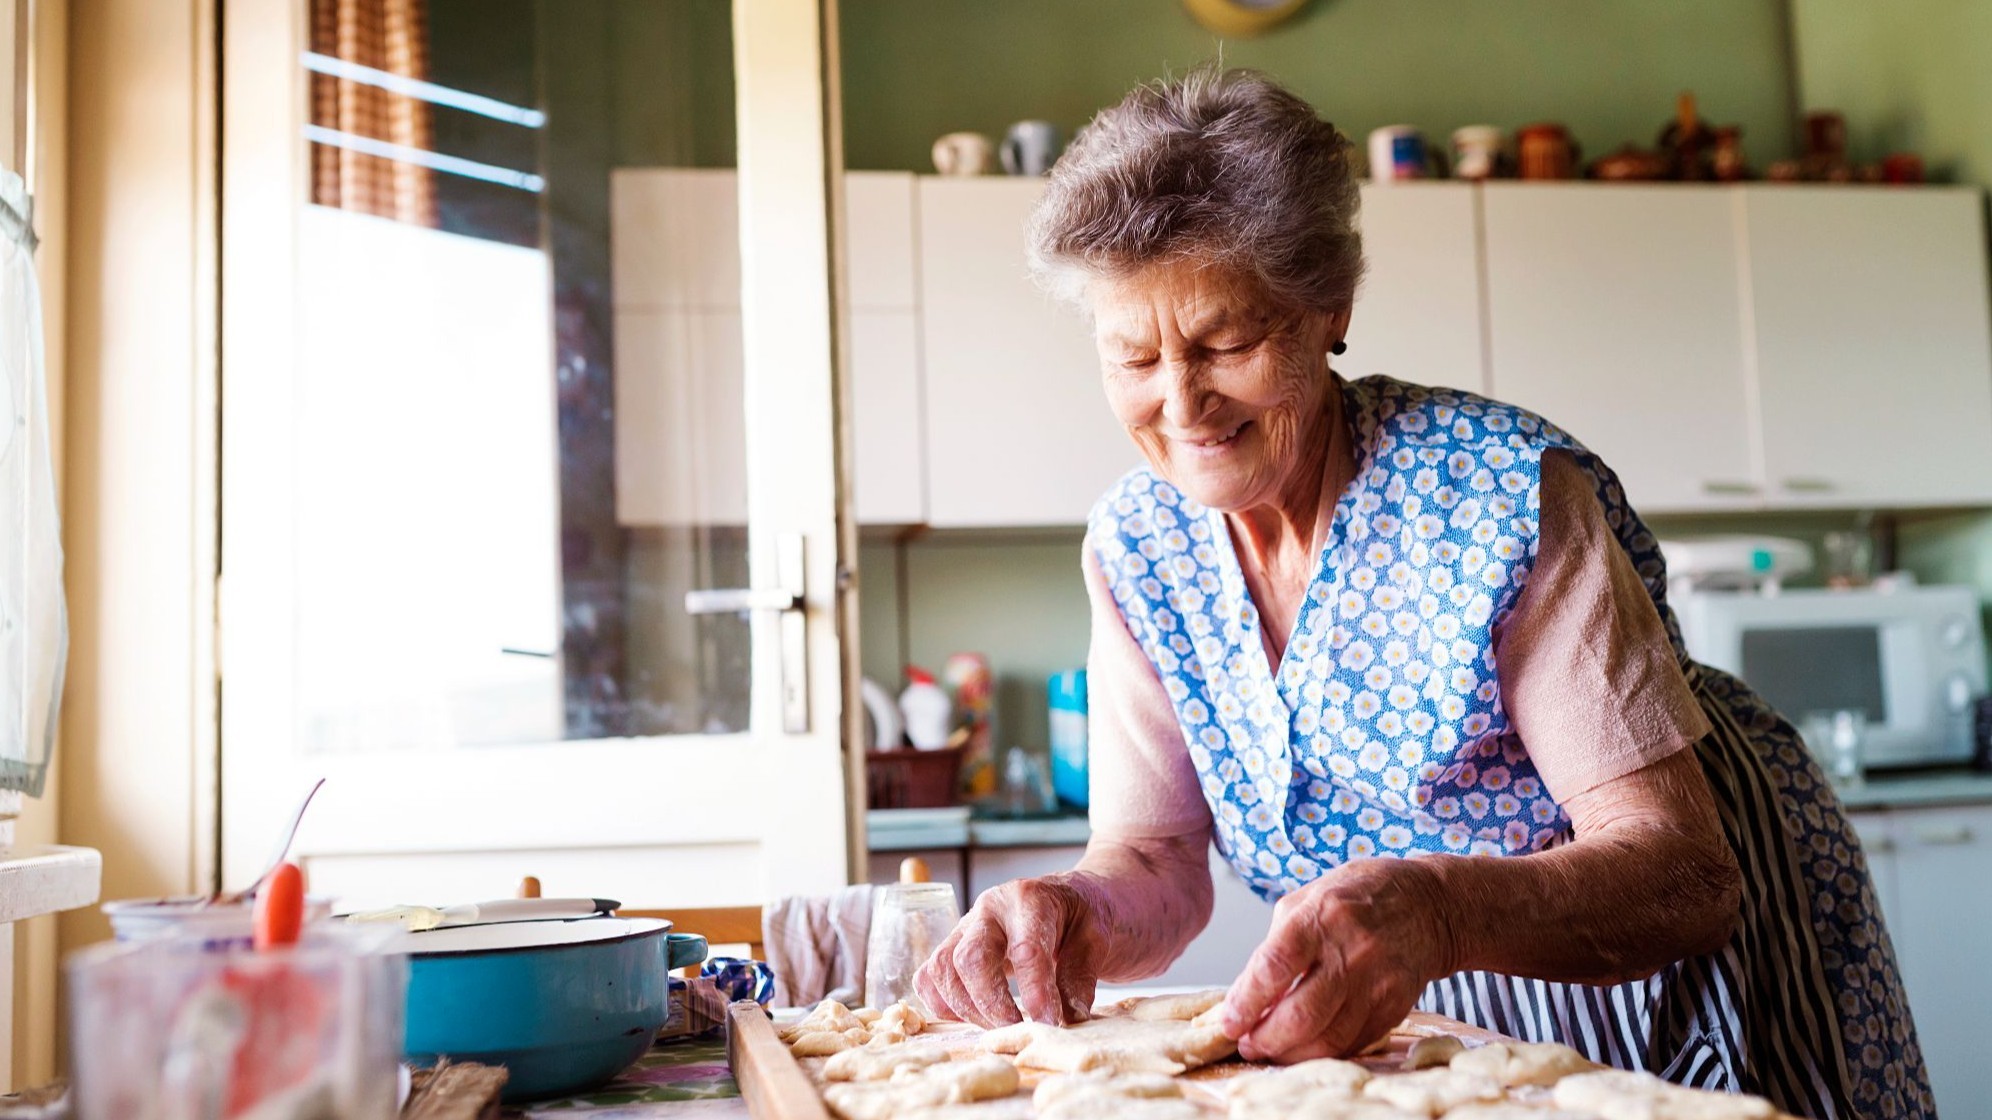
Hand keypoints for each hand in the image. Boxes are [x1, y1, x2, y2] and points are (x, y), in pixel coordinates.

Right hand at [914, 874, 1102, 1026]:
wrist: (1069, 900)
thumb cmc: (1083, 916)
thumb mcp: (1097, 938)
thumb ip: (1080, 977)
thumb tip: (1069, 1018)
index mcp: (1030, 899)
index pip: (1025, 949)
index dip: (1035, 992)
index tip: (1048, 1023)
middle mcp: (990, 908)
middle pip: (969, 958)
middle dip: (992, 1004)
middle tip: (1020, 1030)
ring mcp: (966, 926)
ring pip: (942, 969)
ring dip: (968, 1008)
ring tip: (1001, 1026)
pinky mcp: (953, 946)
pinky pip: (929, 976)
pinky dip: (943, 1003)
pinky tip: (973, 1017)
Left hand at [1220, 858, 1455, 1061]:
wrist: (1428, 905)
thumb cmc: (1357, 896)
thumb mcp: (1307, 899)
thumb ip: (1276, 946)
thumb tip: (1247, 997)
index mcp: (1321, 916)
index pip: (1274, 966)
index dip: (1246, 1002)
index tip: (1229, 1023)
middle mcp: (1352, 950)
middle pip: (1302, 1015)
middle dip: (1265, 1039)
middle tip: (1246, 1044)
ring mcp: (1378, 982)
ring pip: (1328, 1039)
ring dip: (1291, 1053)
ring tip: (1270, 1049)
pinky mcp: (1396, 1006)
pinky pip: (1354, 1042)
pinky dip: (1323, 1050)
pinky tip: (1306, 1045)